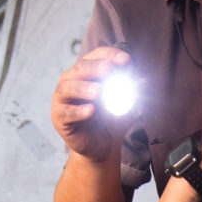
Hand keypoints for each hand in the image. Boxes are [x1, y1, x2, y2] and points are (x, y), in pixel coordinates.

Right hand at [50, 45, 127, 159]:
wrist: (103, 146)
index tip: (126, 60)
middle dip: (96, 67)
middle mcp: (72, 79)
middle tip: (109, 69)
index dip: (111, 55)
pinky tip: (90, 110)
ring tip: (98, 91)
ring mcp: (62, 97)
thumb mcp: (127, 105)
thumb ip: (133, 92)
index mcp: (88, 71)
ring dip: (84, 87)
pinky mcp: (58, 116)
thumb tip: (143, 81)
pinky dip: (78, 111)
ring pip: (68, 87)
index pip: (97, 56)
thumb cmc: (112, 120)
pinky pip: (66, 112)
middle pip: (81, 67)